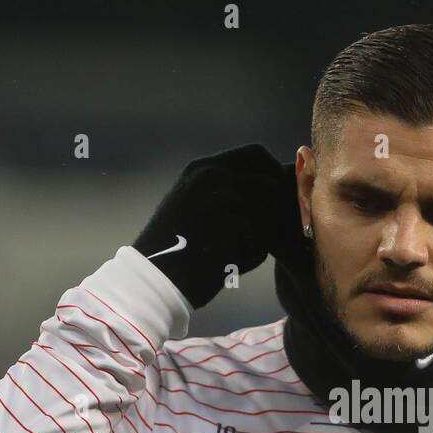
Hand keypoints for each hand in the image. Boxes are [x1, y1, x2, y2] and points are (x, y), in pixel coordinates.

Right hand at [133, 143, 290, 308]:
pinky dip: (250, 255)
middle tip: (262, 232)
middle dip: (273, 208)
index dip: (274, 172)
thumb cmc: (174, 248)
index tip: (279, 194)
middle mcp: (212, 175)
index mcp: (202, 168)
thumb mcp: (191, 207)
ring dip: (259, 235)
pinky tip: (227, 264)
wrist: (153, 278)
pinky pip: (261, 239)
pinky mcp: (230, 224)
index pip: (256, 154)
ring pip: (267, 213)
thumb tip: (273, 187)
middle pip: (269, 183)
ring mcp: (222, 198)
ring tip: (231, 253)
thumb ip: (226, 192)